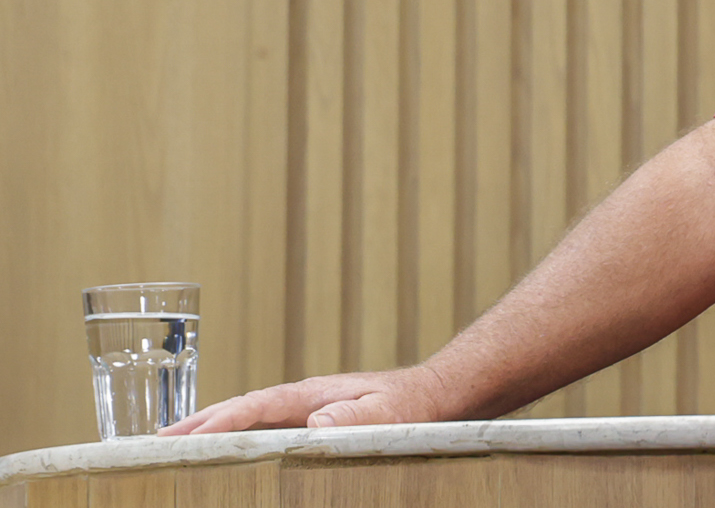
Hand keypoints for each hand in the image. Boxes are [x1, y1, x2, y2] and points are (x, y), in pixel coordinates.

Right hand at [160, 365, 450, 434]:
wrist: (433, 393)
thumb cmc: (412, 406)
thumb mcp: (390, 413)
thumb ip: (356, 417)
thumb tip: (315, 422)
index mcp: (312, 394)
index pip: (254, 407)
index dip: (219, 423)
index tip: (185, 440)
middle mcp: (301, 397)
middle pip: (239, 407)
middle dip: (196, 423)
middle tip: (153, 443)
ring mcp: (303, 406)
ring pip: (245, 416)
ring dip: (208, 428)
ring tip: (169, 445)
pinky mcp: (309, 418)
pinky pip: (261, 427)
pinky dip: (233, 434)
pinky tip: (219, 449)